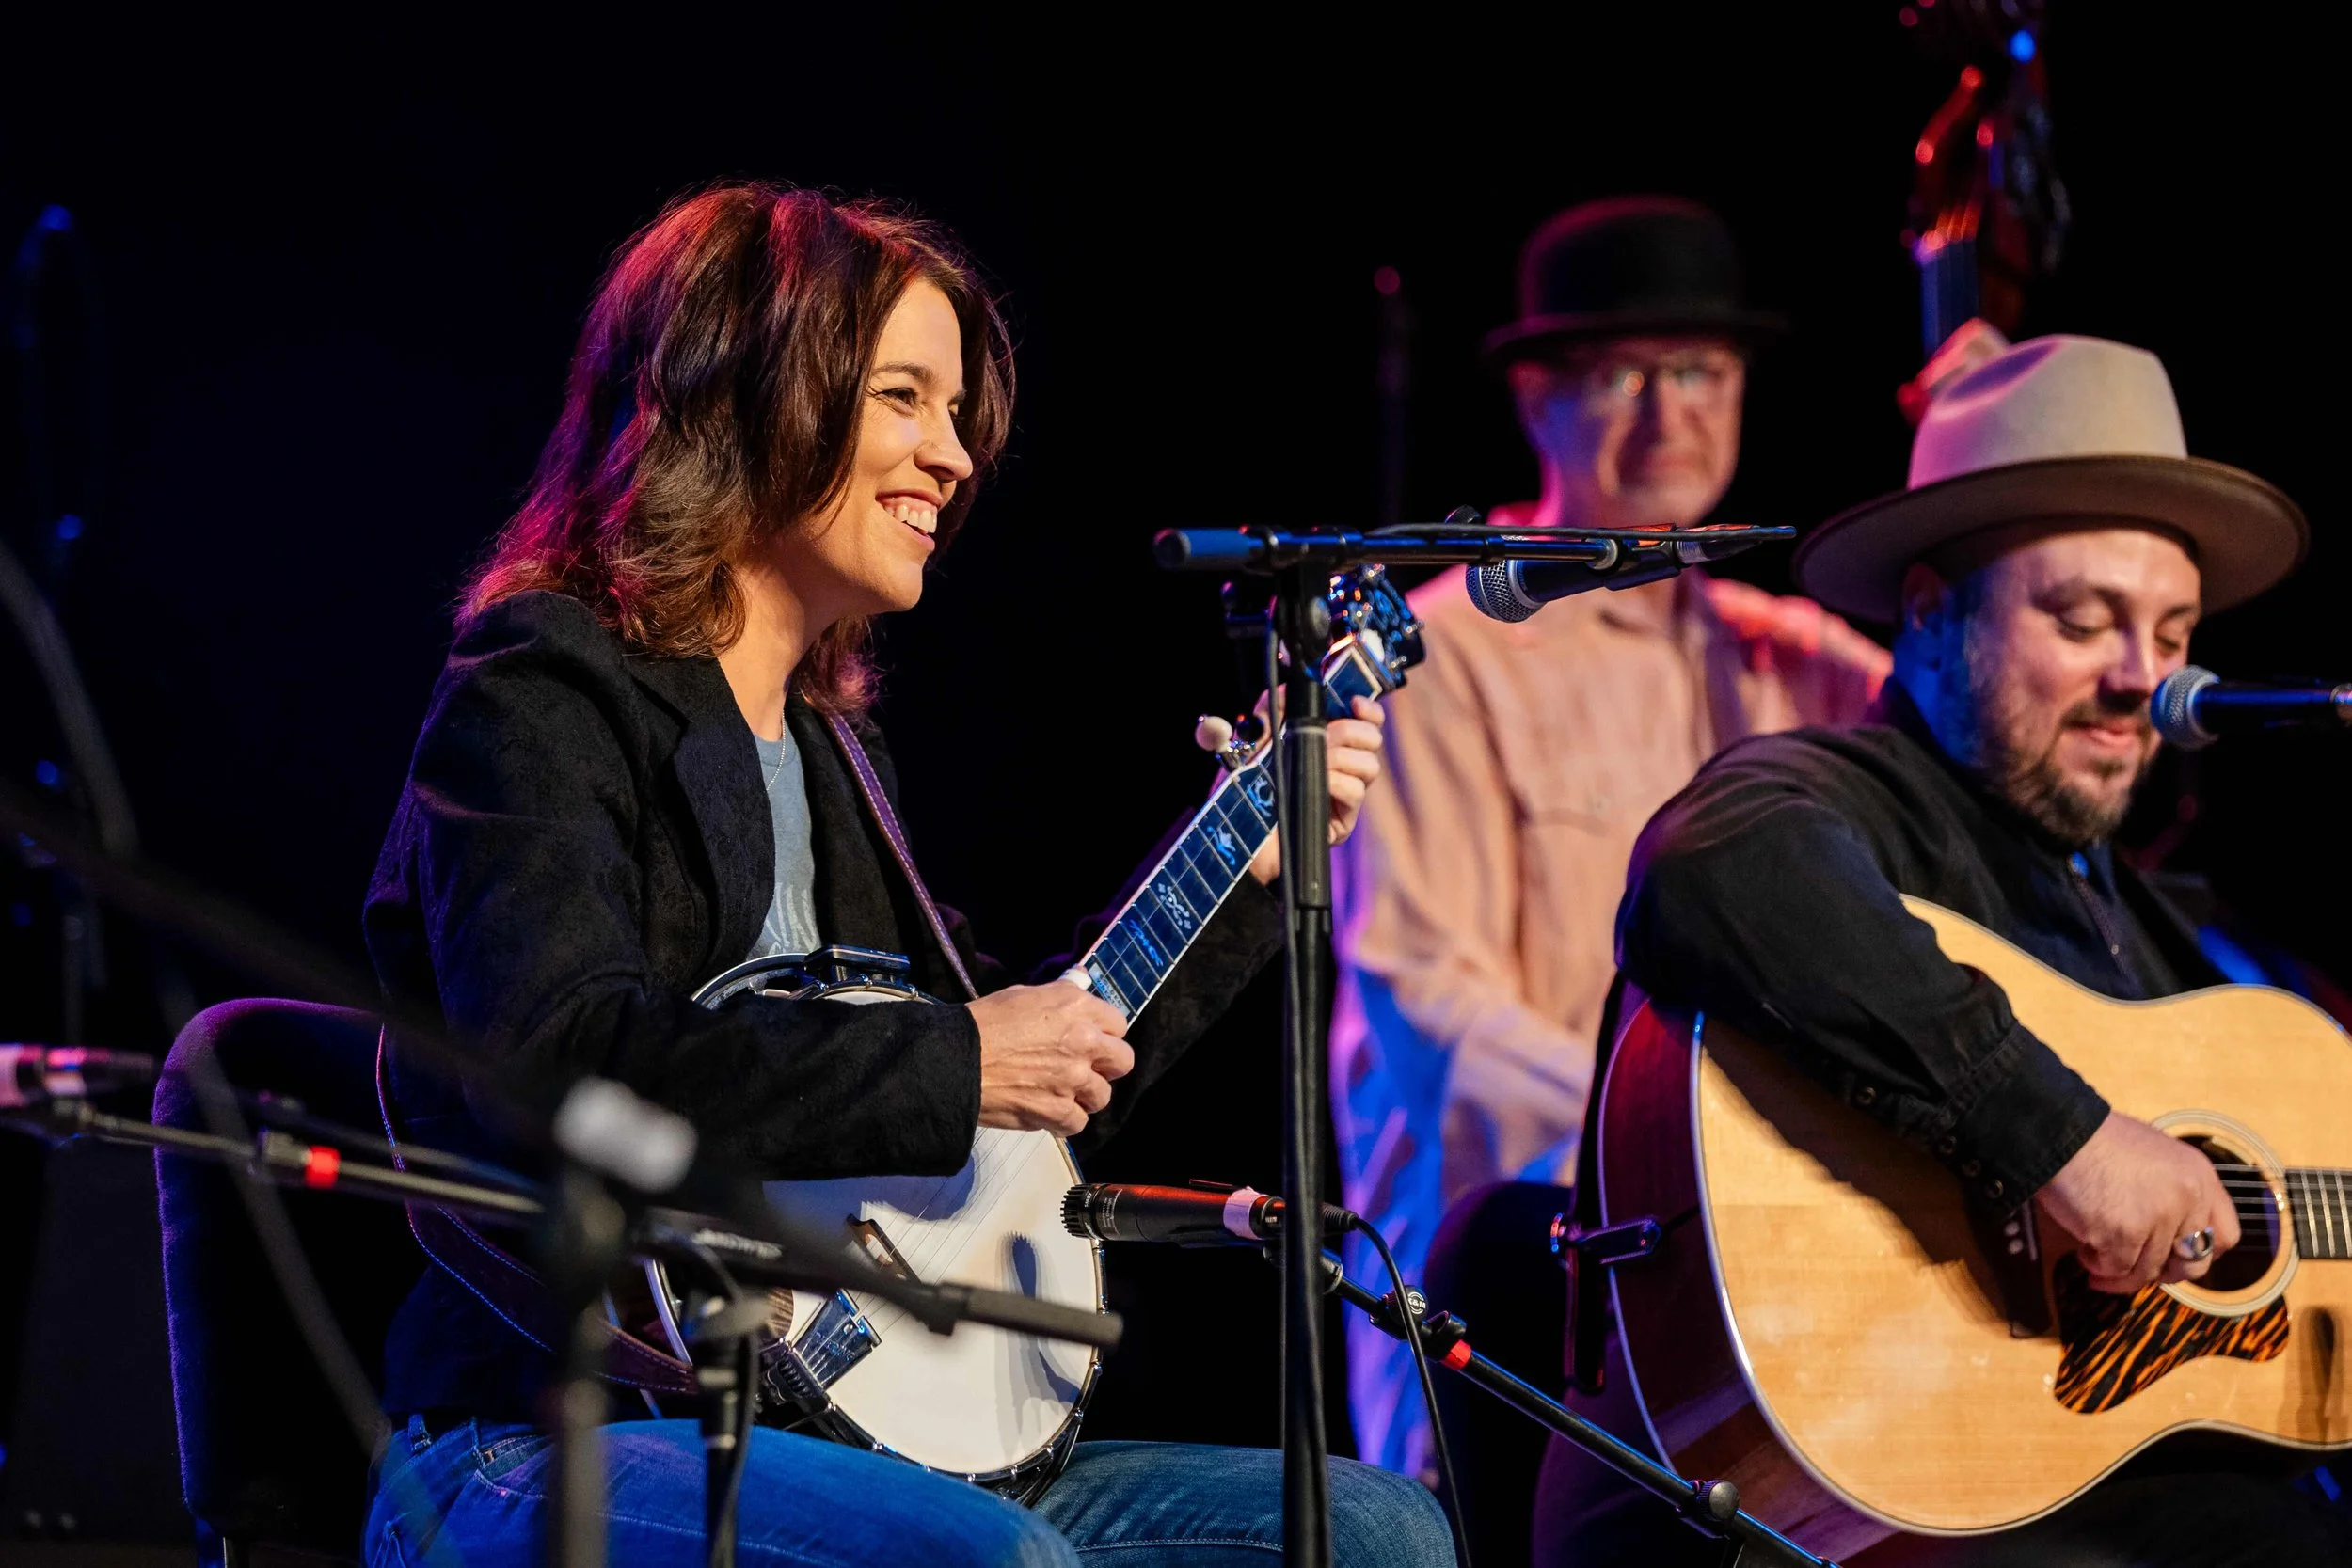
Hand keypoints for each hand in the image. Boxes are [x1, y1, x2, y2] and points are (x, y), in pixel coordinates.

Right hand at [967, 982, 1133, 1136]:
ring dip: (1085, 1096)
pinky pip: (1078, 1123)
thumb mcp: (1025, 994)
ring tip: (1062, 1092)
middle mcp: (1084, 1042)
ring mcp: (1073, 1079)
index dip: (1105, 1034)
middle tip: (1086, 1068)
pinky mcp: (1057, 1110)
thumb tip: (1078, 992)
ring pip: (1102, 1096)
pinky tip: (1048, 1110)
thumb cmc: (984, 1022)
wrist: (956, 1059)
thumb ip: (1060, 997)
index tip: (1093, 1041)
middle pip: (1122, 1061)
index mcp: (1077, 1007)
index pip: (1118, 1024)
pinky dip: (1064, 1120)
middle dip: (1106, 1066)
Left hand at [1246, 697, 1387, 884]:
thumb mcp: (1247, 745)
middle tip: (1324, 738)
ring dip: (1341, 758)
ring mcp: (1342, 795)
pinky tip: (1315, 786)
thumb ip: (1264, 714)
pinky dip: (1337, 783)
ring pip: (1370, 765)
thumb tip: (1284, 689)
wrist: (1235, 840)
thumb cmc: (1240, 794)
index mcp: (1323, 745)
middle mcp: (1339, 768)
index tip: (1354, 702)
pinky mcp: (1341, 821)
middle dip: (1350, 731)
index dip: (1367, 709)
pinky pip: (1356, 791)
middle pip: (1373, 738)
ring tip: (1312, 765)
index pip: (1363, 721)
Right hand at [2034, 1110, 2239, 1293]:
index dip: (2201, 1253)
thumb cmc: (2095, 1142)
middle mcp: (2188, 1197)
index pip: (2227, 1235)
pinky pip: (2117, 1268)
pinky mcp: (2125, 1233)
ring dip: (2122, 1272)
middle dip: (2163, 1273)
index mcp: (2200, 1176)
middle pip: (2193, 1263)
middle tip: (2137, 1269)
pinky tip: (2084, 1251)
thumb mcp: (2155, 1158)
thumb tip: (2168, 1237)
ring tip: (2095, 1258)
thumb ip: (2172, 1192)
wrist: (2058, 1131)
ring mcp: (2158, 1217)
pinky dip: (2099, 1266)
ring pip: (2150, 1270)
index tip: (2175, 1257)